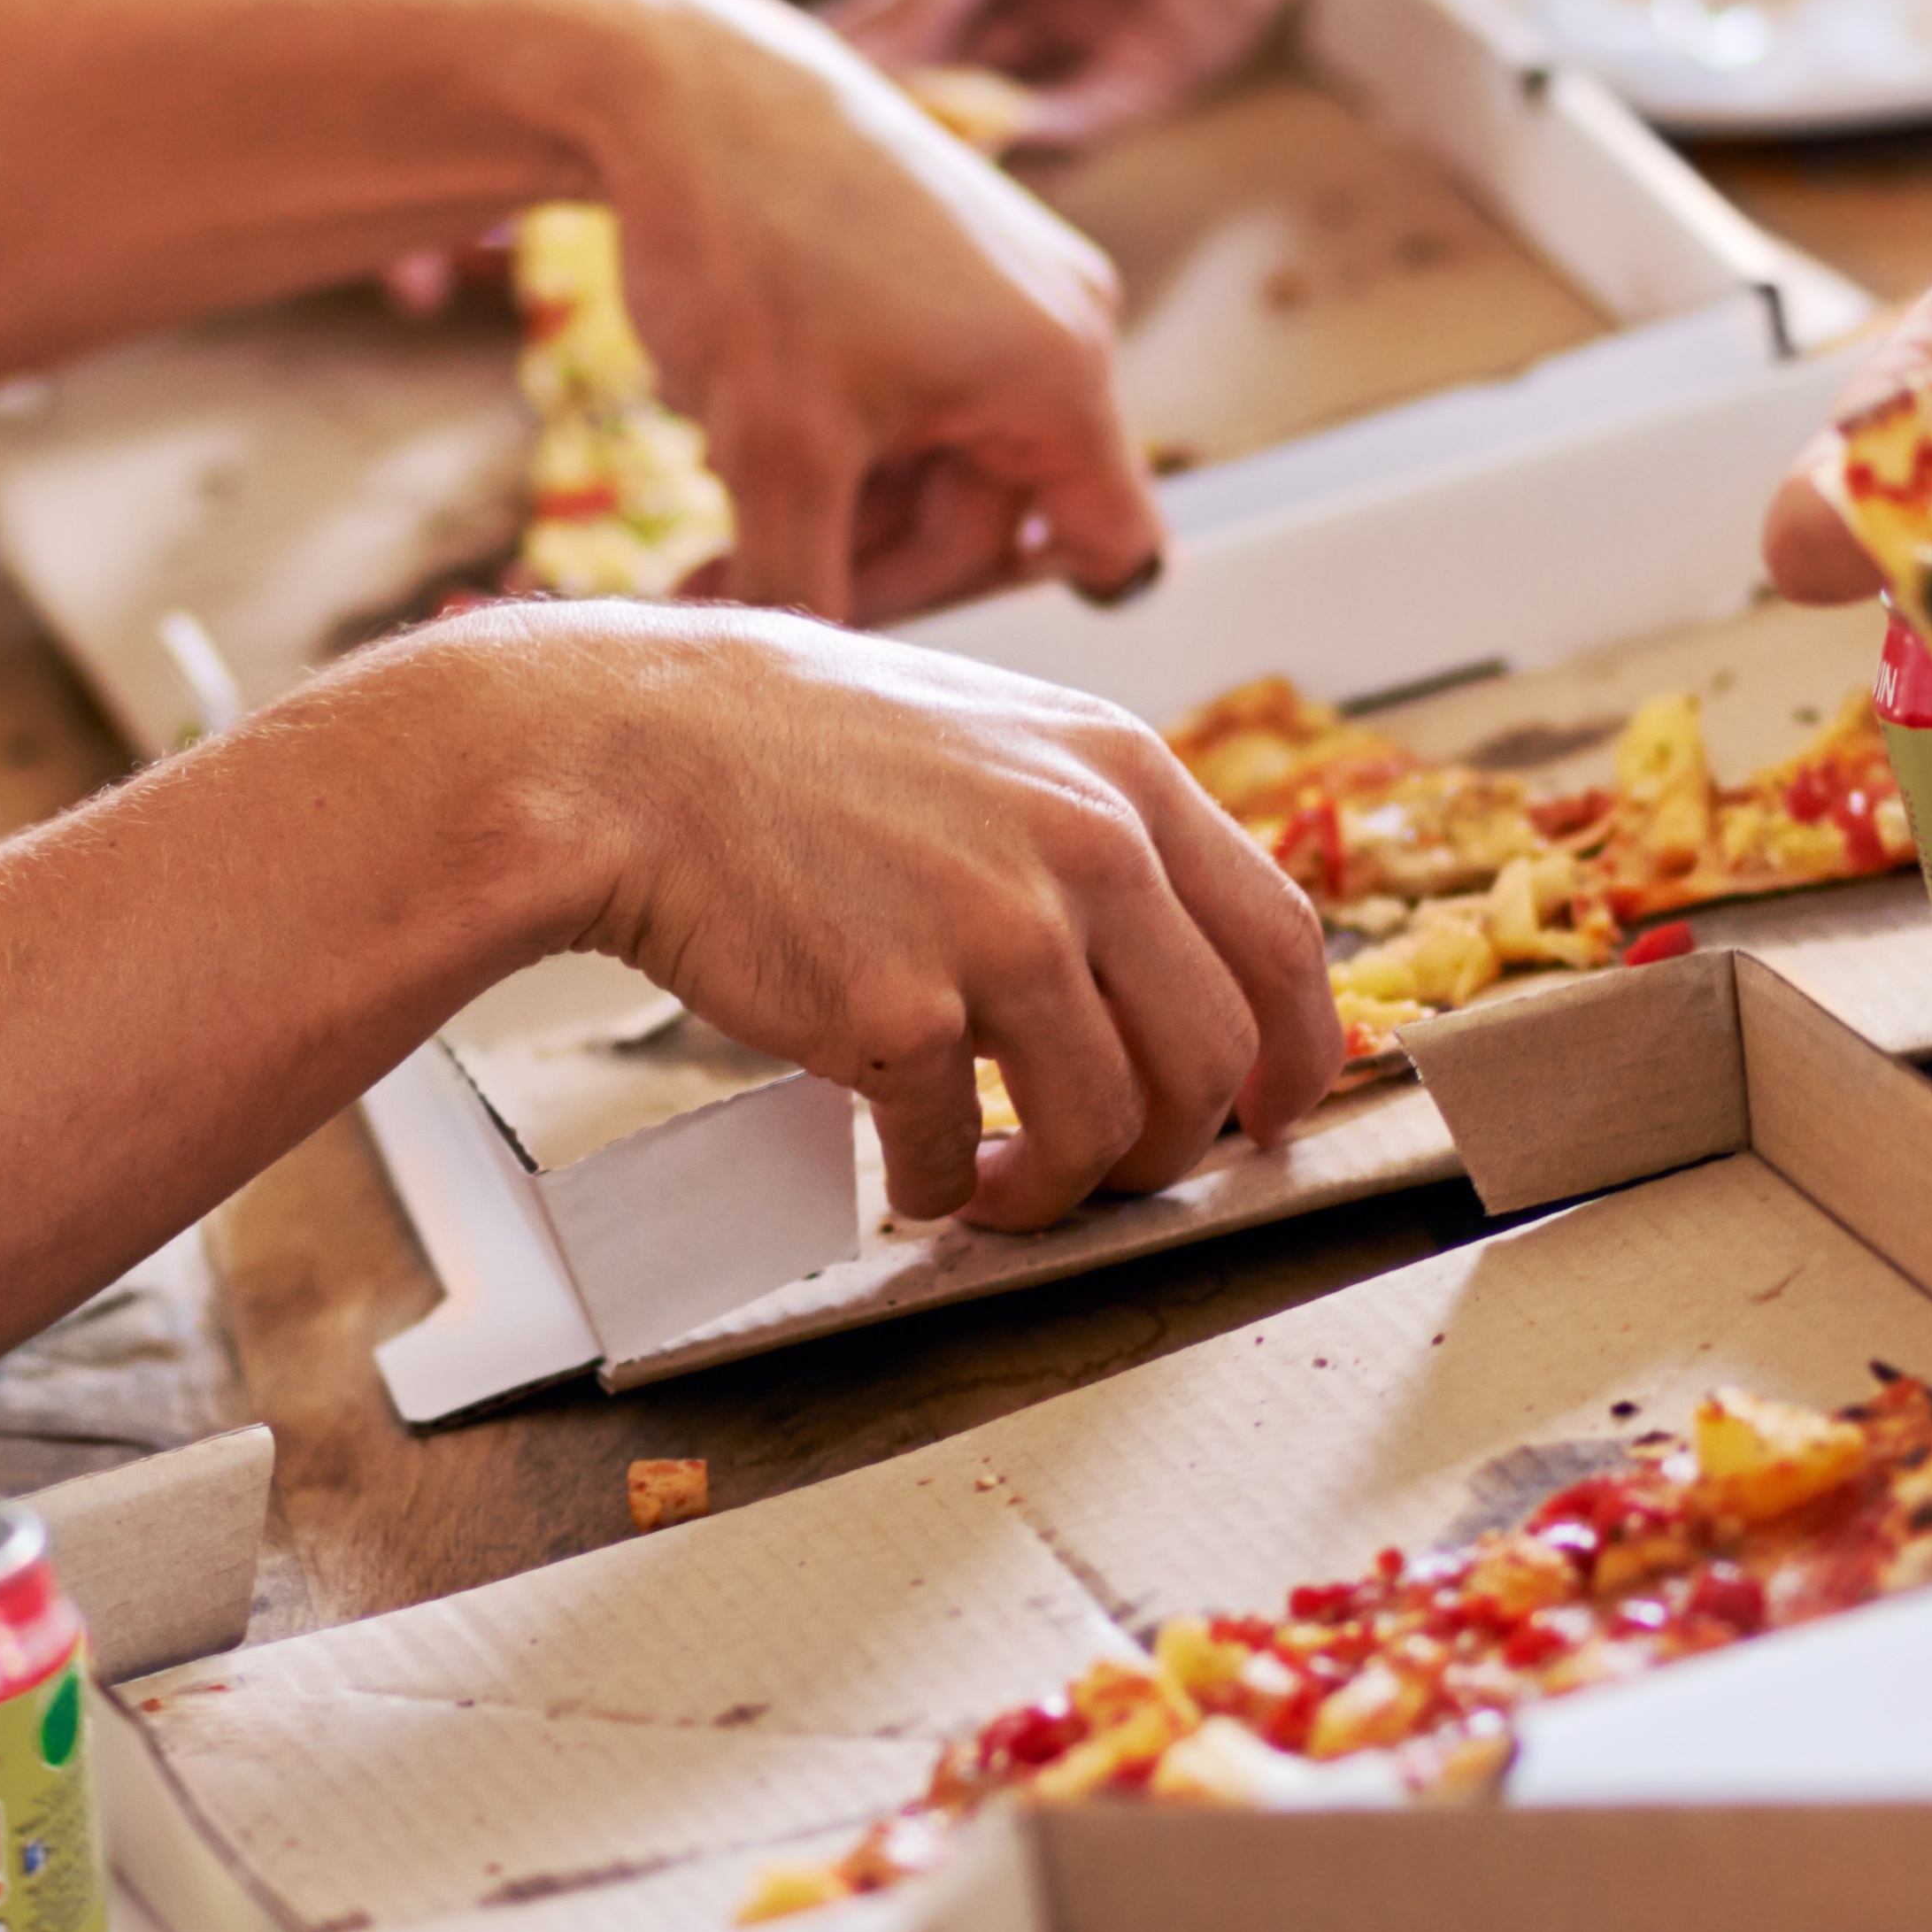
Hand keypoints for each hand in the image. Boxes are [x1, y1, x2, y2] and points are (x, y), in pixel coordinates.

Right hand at [502, 605, 1339, 1228]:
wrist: (635, 750)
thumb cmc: (795, 746)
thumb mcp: (995, 738)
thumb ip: (1095, 829)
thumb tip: (1166, 959)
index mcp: (1123, 773)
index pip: (1282, 939)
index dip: (1296, 1053)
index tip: (1271, 1113)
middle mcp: (1090, 847)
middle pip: (1215, 1059)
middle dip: (1171, 1148)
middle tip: (1108, 1171)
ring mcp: (1001, 931)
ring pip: (1105, 1130)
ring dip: (1055, 1193)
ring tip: (994, 1188)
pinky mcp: (901, 1013)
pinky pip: (952, 1154)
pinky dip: (932, 1187)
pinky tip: (899, 1163)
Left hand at [581, 0, 1168, 617]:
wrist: (679, 79)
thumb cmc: (748, 243)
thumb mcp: (767, 449)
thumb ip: (804, 588)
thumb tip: (807, 682)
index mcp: (1061, 370)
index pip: (1110, 547)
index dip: (1005, 605)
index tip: (890, 620)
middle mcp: (1061, 321)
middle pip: (995, 515)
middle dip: (865, 560)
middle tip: (730, 584)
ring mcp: (1005, 280)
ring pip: (941, 455)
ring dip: (837, 501)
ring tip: (715, 504)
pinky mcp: (942, 253)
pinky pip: (915, 388)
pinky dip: (837, 429)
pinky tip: (740, 422)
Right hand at [854, 0, 1341, 144]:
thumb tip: (875, 61)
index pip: (930, 15)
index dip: (871, 48)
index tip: (804, 77)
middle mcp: (1057, 1)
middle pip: (967, 73)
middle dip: (907, 102)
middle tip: (834, 131)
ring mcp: (1107, 37)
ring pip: (1021, 110)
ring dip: (964, 133)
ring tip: (893, 152)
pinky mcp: (1166, 63)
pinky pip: (1092, 113)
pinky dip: (1038, 126)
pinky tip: (986, 129)